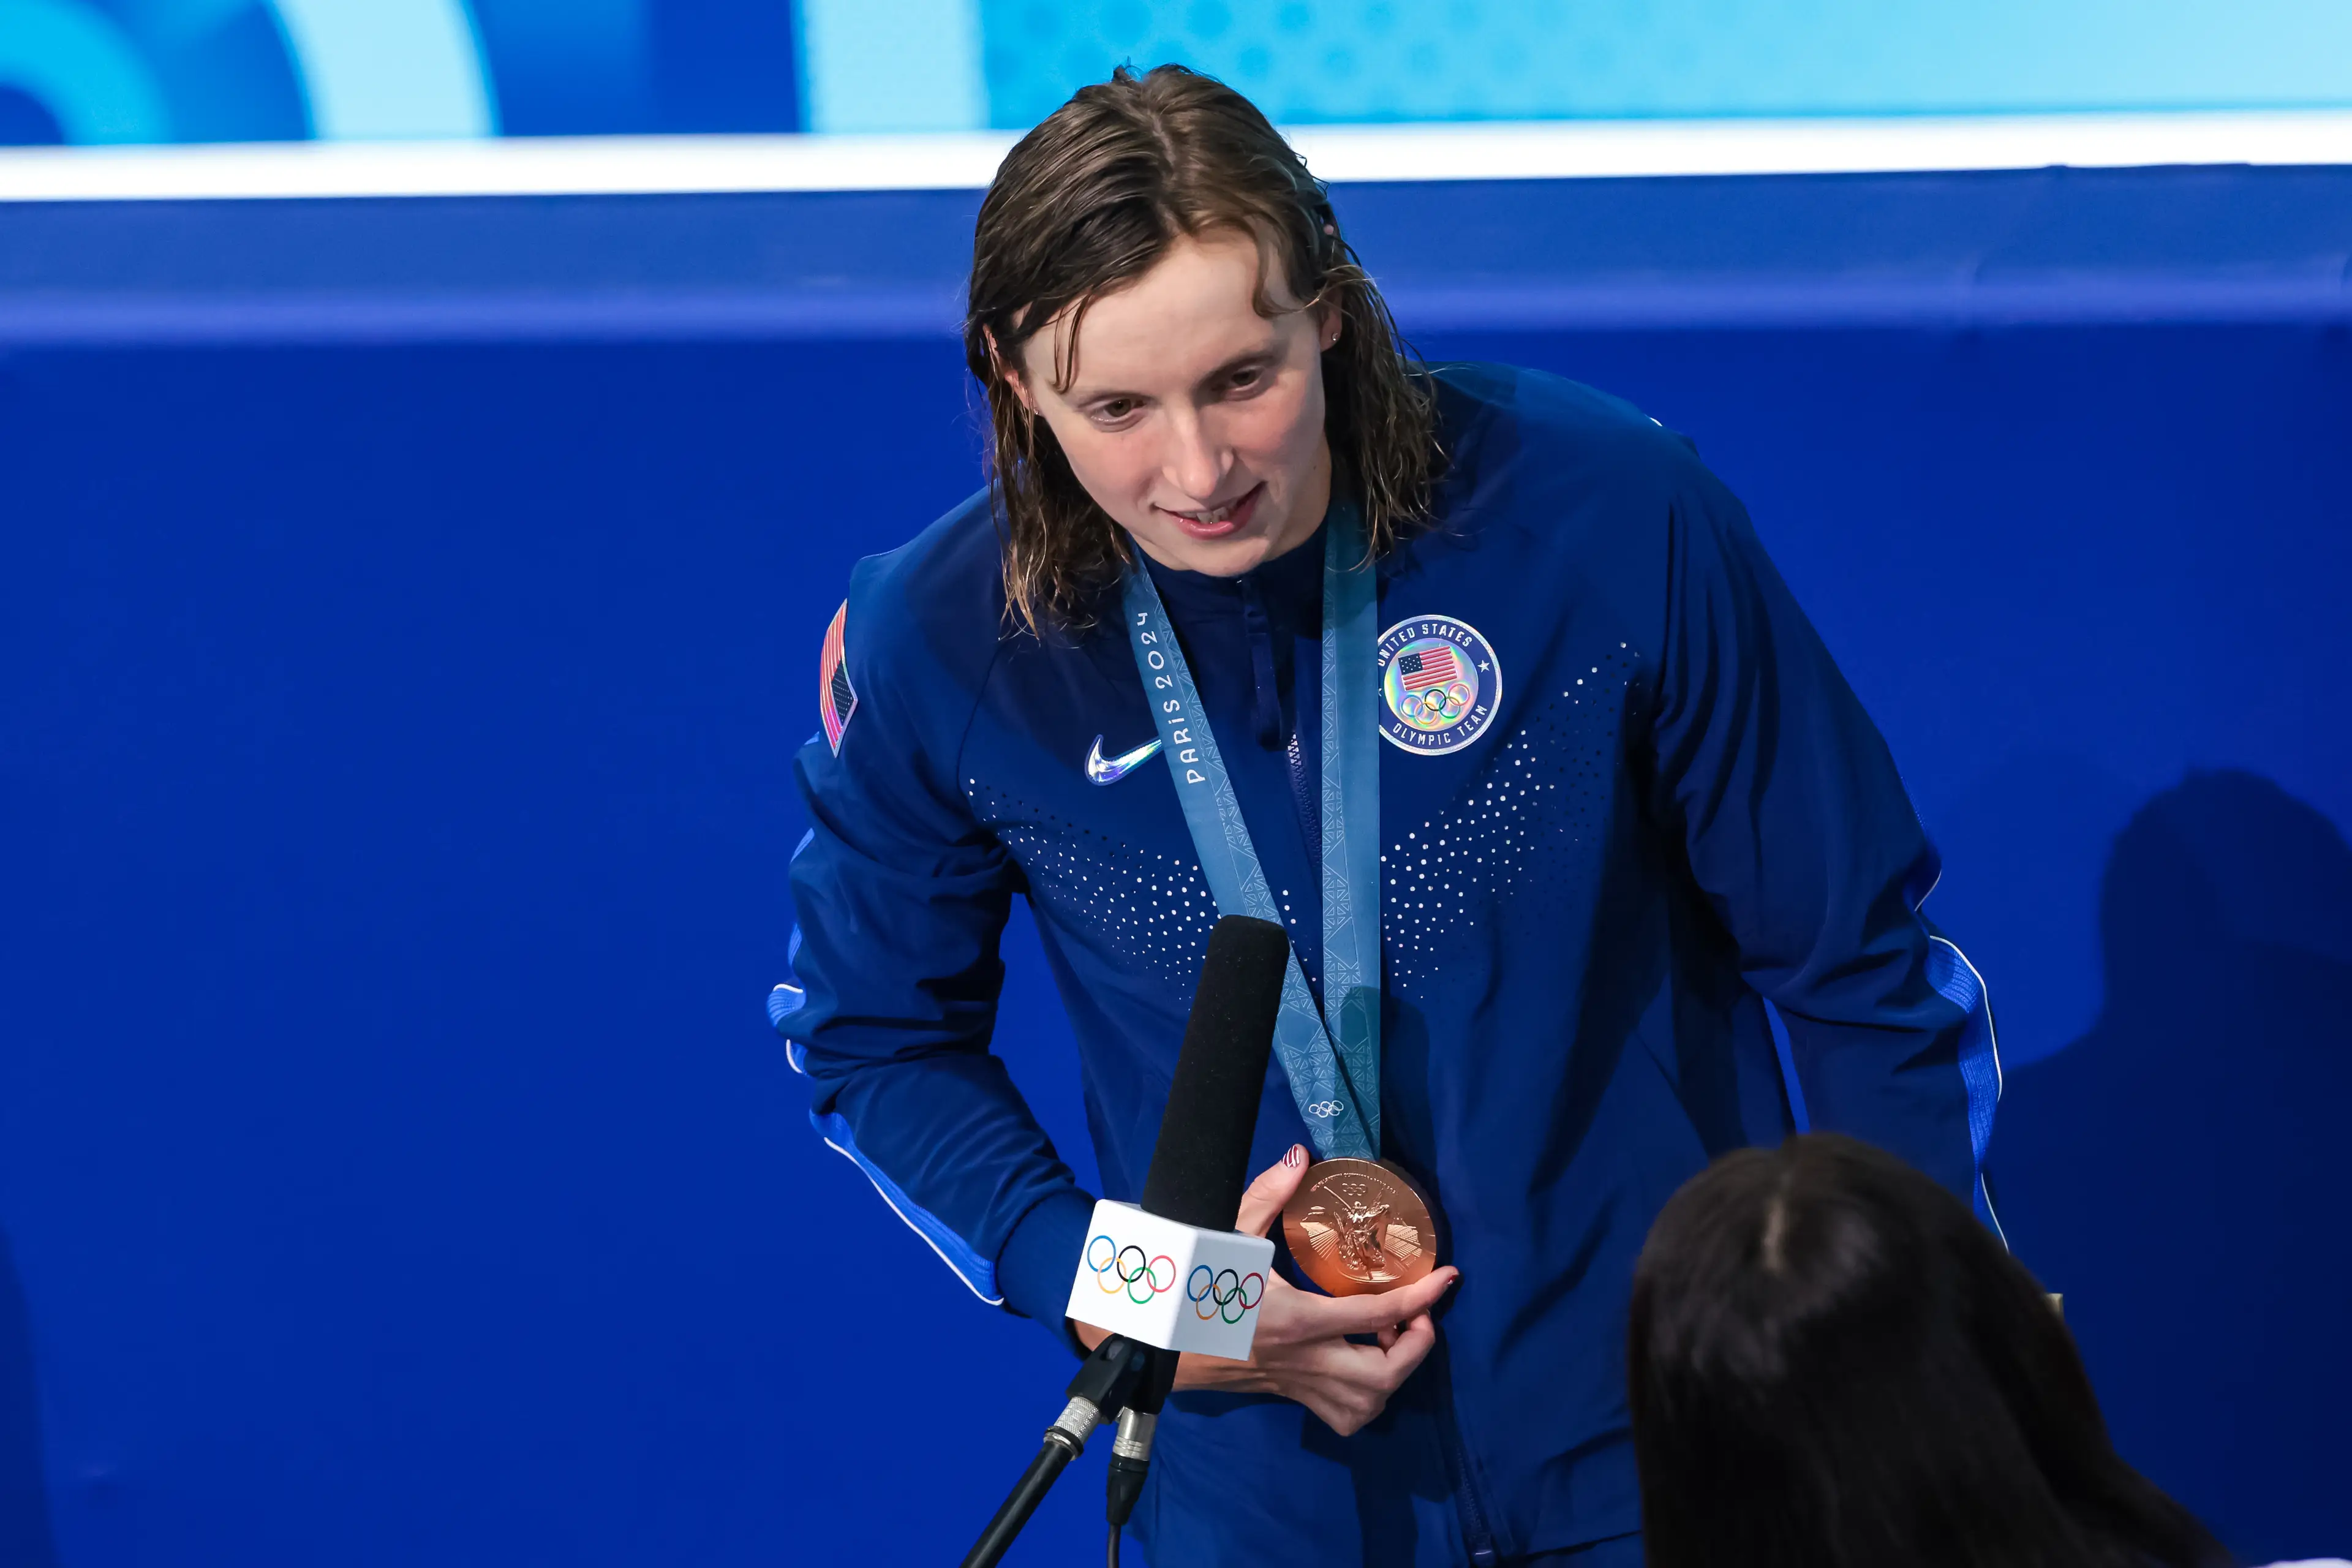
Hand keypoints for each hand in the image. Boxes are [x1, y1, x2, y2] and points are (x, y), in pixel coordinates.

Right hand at [1076, 1145, 1459, 1436]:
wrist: (1158, 1341)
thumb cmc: (1193, 1285)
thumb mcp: (1227, 1233)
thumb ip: (1266, 1196)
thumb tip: (1300, 1157)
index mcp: (1294, 1319)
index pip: (1375, 1315)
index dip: (1421, 1298)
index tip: (1448, 1278)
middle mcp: (1302, 1360)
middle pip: (1382, 1378)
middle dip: (1416, 1347)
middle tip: (1417, 1314)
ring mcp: (1297, 1384)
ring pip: (1367, 1404)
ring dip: (1394, 1373)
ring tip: (1394, 1336)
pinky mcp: (1291, 1396)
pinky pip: (1345, 1417)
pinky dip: (1368, 1398)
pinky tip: (1365, 1363)